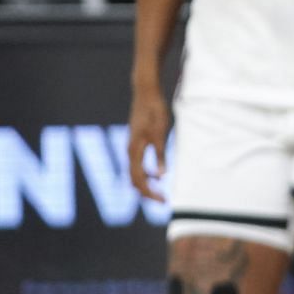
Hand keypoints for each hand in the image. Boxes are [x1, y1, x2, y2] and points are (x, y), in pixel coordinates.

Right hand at [127, 81, 170, 201]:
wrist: (146, 92)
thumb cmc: (154, 110)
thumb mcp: (161, 132)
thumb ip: (160, 153)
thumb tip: (162, 175)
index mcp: (134, 150)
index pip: (139, 179)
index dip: (150, 193)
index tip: (164, 201)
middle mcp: (129, 150)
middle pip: (134, 179)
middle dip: (147, 193)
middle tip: (163, 201)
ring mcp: (131, 146)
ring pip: (135, 173)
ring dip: (146, 184)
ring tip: (161, 192)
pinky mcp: (135, 142)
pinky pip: (137, 164)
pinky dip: (146, 174)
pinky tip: (158, 175)